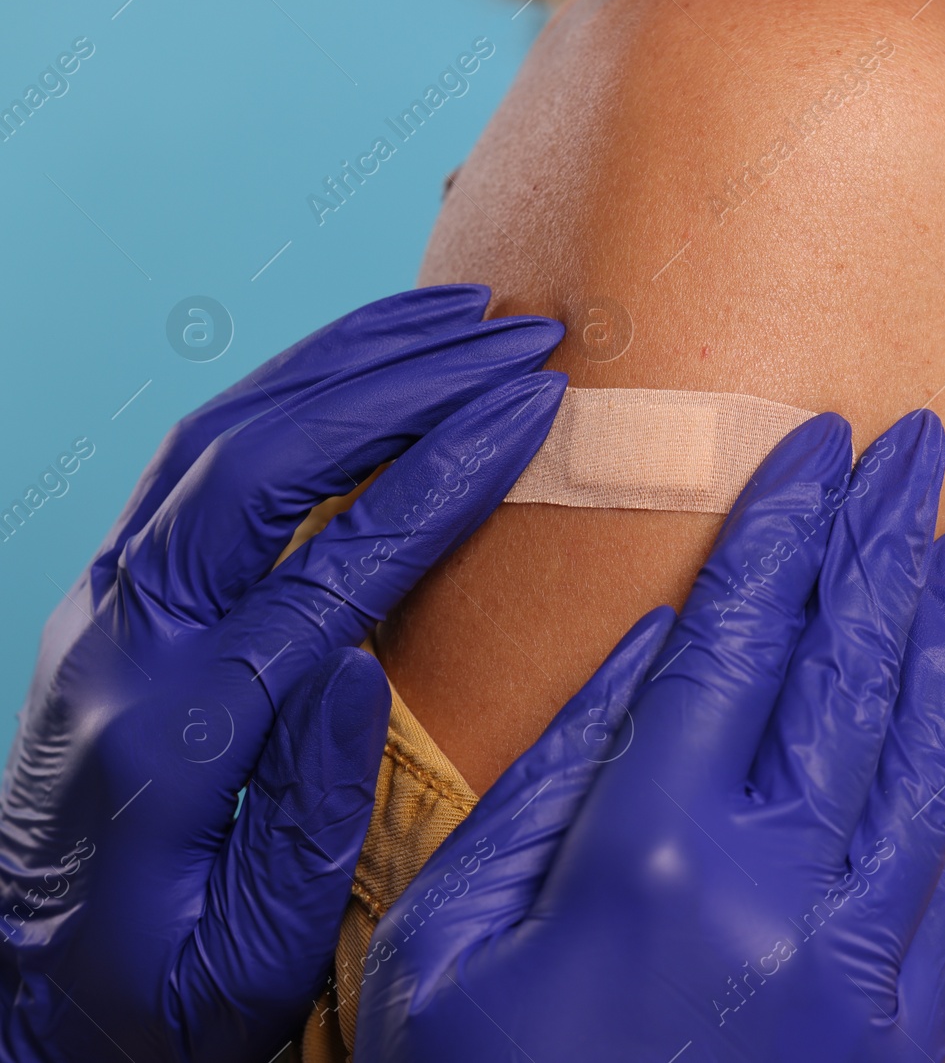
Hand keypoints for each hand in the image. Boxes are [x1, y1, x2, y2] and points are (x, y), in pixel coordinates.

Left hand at [0, 286, 568, 1062]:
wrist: (23, 988)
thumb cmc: (152, 985)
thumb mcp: (246, 955)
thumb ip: (312, 817)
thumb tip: (366, 669)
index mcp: (178, 732)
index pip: (333, 566)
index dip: (443, 476)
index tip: (531, 410)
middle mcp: (130, 636)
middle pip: (266, 459)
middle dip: (406, 381)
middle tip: (520, 338)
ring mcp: (111, 600)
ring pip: (226, 432)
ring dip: (349, 359)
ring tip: (461, 318)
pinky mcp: (119, 590)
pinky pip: (204, 454)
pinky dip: (296, 388)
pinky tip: (370, 364)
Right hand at [354, 410, 944, 1062]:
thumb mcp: (448, 938)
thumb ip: (547, 780)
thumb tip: (637, 649)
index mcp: (644, 848)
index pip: (733, 637)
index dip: (778, 527)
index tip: (812, 445)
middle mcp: (771, 881)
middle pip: (842, 662)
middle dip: (878, 534)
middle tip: (911, 439)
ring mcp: (856, 949)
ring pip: (914, 743)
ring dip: (934, 624)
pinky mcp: (903, 1010)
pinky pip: (943, 848)